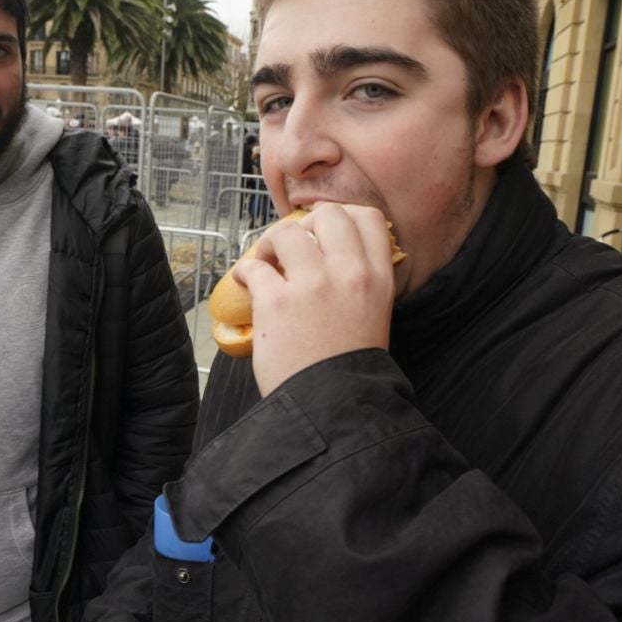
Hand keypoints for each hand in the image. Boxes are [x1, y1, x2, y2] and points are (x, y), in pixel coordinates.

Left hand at [236, 203, 396, 394]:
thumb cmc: (350, 368)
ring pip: (287, 232)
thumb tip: (332, 255)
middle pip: (328, 213)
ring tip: (267, 263)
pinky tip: (245, 282)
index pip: (370, 218)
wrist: (333, 407)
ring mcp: (312, 285)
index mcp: (378, 279)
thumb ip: (360, 282)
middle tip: (294, 247)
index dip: (344, 218)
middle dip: (307, 224)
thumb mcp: (374, 316)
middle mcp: (349, 274)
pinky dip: (244, 272)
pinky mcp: (276, 302)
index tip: (325, 232)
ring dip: (270, 244)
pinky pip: (253, 267)